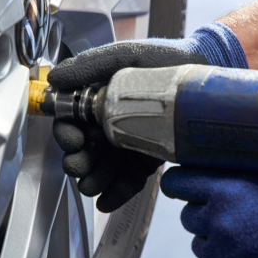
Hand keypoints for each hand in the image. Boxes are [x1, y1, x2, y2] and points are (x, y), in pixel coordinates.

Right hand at [49, 22, 247, 212]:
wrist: (201, 72)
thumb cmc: (161, 59)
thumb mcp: (124, 55)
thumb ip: (90, 64)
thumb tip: (56, 78)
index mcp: (97, 101)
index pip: (72, 122)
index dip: (66, 133)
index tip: (72, 139)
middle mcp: (108, 125)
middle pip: (84, 150)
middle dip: (78, 161)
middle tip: (79, 166)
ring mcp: (127, 144)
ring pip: (103, 169)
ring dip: (93, 180)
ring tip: (91, 186)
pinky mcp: (147, 159)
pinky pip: (129, 180)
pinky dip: (116, 193)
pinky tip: (105, 202)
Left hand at [160, 167, 257, 257]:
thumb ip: (245, 169)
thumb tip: (228, 157)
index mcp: (223, 189)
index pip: (176, 183)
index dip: (177, 184)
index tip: (180, 186)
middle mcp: (215, 218)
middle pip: (187, 216)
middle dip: (202, 214)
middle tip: (227, 215)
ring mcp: (219, 249)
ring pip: (198, 243)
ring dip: (213, 240)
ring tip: (243, 239)